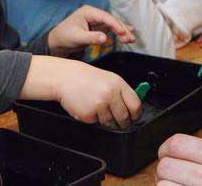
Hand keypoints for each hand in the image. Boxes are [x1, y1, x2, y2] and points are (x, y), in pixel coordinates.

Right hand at [20, 56, 140, 129]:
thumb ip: (122, 92)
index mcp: (117, 83)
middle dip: (123, 123)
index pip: (135, 105)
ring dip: (106, 120)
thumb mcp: (108, 79)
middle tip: (118, 120)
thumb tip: (134, 108)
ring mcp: (99, 105)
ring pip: (111, 123)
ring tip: (98, 107)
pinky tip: (88, 107)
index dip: (135, 114)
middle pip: (124, 118)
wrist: (65, 77)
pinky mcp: (89, 114)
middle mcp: (110, 94)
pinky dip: (93, 118)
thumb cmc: (87, 78)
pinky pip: (96, 123)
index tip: (133, 117)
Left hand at [47, 5, 134, 56]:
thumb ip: (91, 37)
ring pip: (113, 25)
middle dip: (122, 29)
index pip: (105, 17)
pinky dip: (119, 32)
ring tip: (132, 39)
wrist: (58, 42)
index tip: (123, 33)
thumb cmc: (64, 37)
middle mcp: (94, 14)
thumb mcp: (77, 38)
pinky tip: (128, 34)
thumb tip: (105, 38)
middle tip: (130, 39)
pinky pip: (111, 29)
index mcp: (88, 12)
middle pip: (111, 20)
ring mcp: (97, 21)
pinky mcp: (98, 28)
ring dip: (123, 32)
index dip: (115, 24)